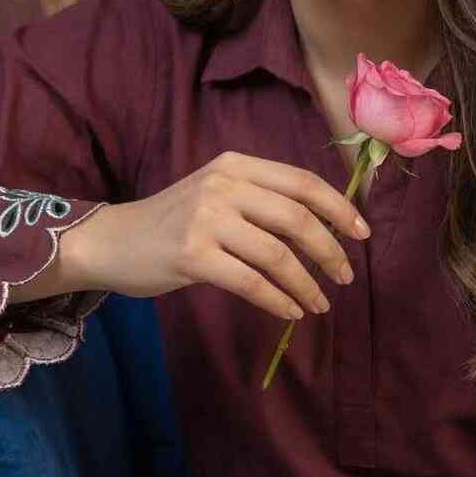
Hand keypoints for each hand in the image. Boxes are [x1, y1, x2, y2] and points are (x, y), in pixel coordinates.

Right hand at [65, 150, 370, 318]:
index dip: (339, 208)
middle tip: (345, 277)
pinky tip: (290, 311)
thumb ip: (261, 200)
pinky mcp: (191, 255)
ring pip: (277, 254)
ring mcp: (206, 218)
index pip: (302, 182)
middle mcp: (223, 185)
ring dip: (306, 283)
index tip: (362, 233)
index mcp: (236, 165)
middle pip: (297, 218)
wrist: (113, 241)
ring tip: (320, 303)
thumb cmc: (174, 221)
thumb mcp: (218, 193)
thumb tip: (324, 227)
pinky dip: (278, 299)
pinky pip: (250, 281)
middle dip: (330, 251)